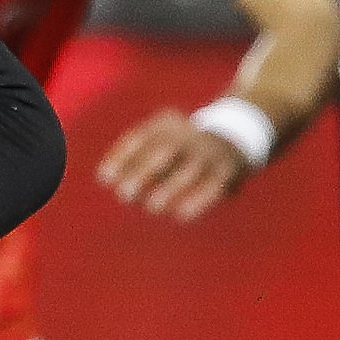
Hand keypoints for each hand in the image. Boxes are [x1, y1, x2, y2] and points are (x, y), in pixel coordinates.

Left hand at [96, 106, 252, 223]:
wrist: (235, 136)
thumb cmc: (181, 147)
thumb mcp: (160, 138)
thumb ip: (133, 156)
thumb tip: (104, 177)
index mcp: (166, 123)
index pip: (140, 137)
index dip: (121, 157)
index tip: (105, 178)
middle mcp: (188, 135)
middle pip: (164, 150)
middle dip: (142, 172)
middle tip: (124, 195)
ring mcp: (208, 152)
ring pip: (189, 170)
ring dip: (170, 189)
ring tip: (152, 207)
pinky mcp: (226, 171)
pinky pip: (213, 187)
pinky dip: (198, 201)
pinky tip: (182, 216)